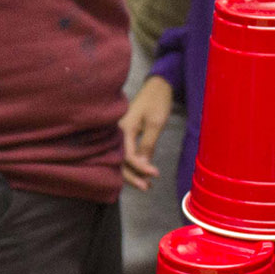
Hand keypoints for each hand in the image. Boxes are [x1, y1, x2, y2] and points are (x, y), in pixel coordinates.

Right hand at [121, 76, 173, 190]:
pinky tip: (141, 171)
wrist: (157, 86)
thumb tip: (142, 165)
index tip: (155, 175)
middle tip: (147, 187)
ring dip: (133, 171)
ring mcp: (120, 132)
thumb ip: (147, 144)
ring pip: (122, 157)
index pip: (128, 155)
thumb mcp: (155, 123)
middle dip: (132, 176)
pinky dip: (132, 163)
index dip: (140, 168)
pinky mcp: (125, 132)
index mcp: (123, 128)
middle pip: (120, 160)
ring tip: (146, 184)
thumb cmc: (157, 101)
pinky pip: (125, 151)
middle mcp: (117, 131)